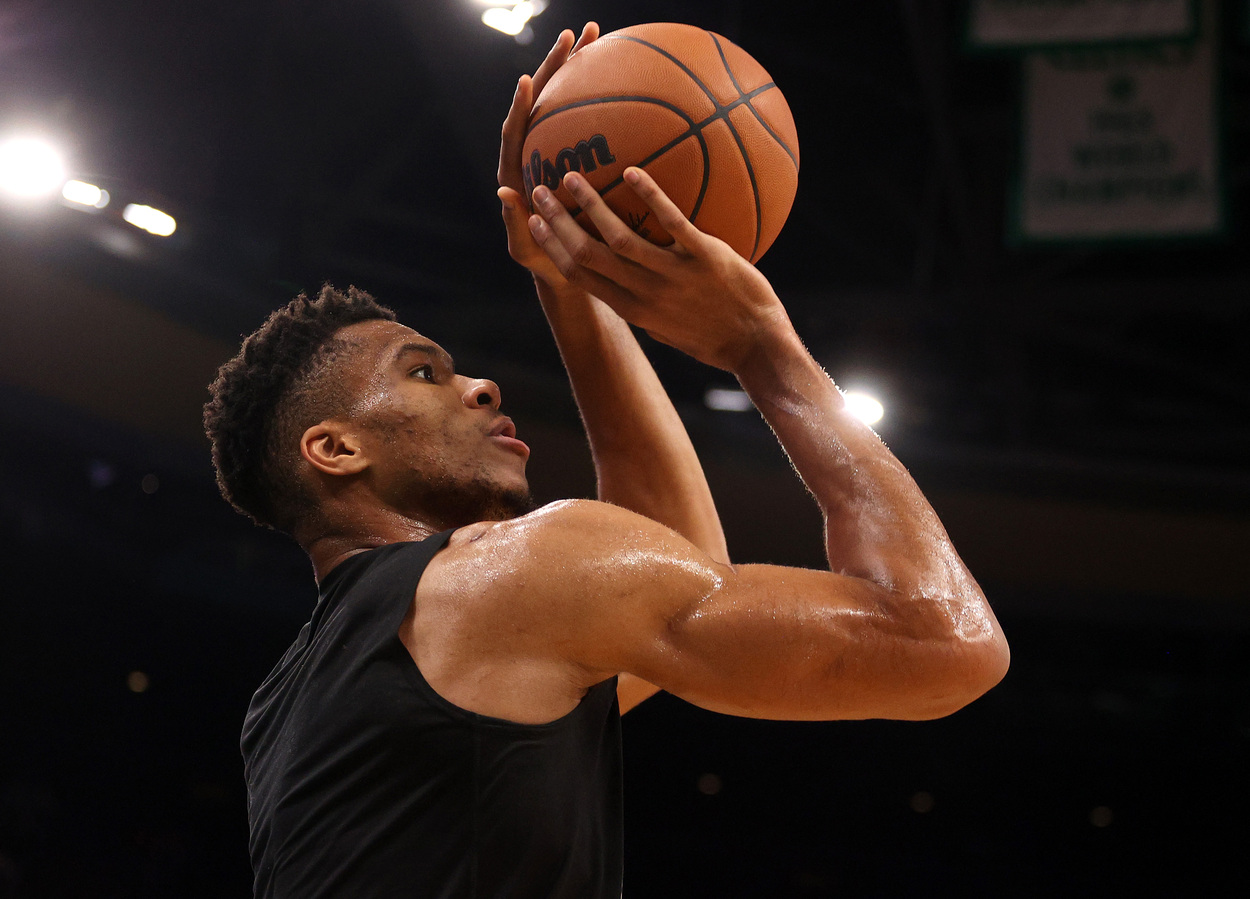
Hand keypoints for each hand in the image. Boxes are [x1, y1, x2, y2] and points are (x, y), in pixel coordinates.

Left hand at [498, 23, 598, 287]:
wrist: (563, 263)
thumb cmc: (542, 260)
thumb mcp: (526, 247)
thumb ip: (513, 221)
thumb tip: (502, 191)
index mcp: (517, 170)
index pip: (514, 130)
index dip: (520, 106)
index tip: (527, 81)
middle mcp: (536, 150)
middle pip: (542, 100)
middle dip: (556, 65)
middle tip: (574, 36)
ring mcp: (560, 149)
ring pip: (567, 101)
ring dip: (581, 68)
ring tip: (598, 36)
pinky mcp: (581, 154)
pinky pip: (592, 121)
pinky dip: (605, 97)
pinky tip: (626, 77)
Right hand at [527, 167, 792, 370]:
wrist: (757, 345)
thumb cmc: (715, 337)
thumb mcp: (669, 328)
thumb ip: (644, 305)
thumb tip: (627, 284)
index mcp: (633, 309)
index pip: (579, 275)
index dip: (552, 247)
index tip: (534, 221)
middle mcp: (645, 293)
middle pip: (587, 254)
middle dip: (559, 222)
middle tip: (542, 190)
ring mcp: (674, 276)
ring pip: (619, 238)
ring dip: (591, 205)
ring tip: (573, 177)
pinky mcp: (705, 258)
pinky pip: (672, 222)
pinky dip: (650, 196)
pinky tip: (633, 171)